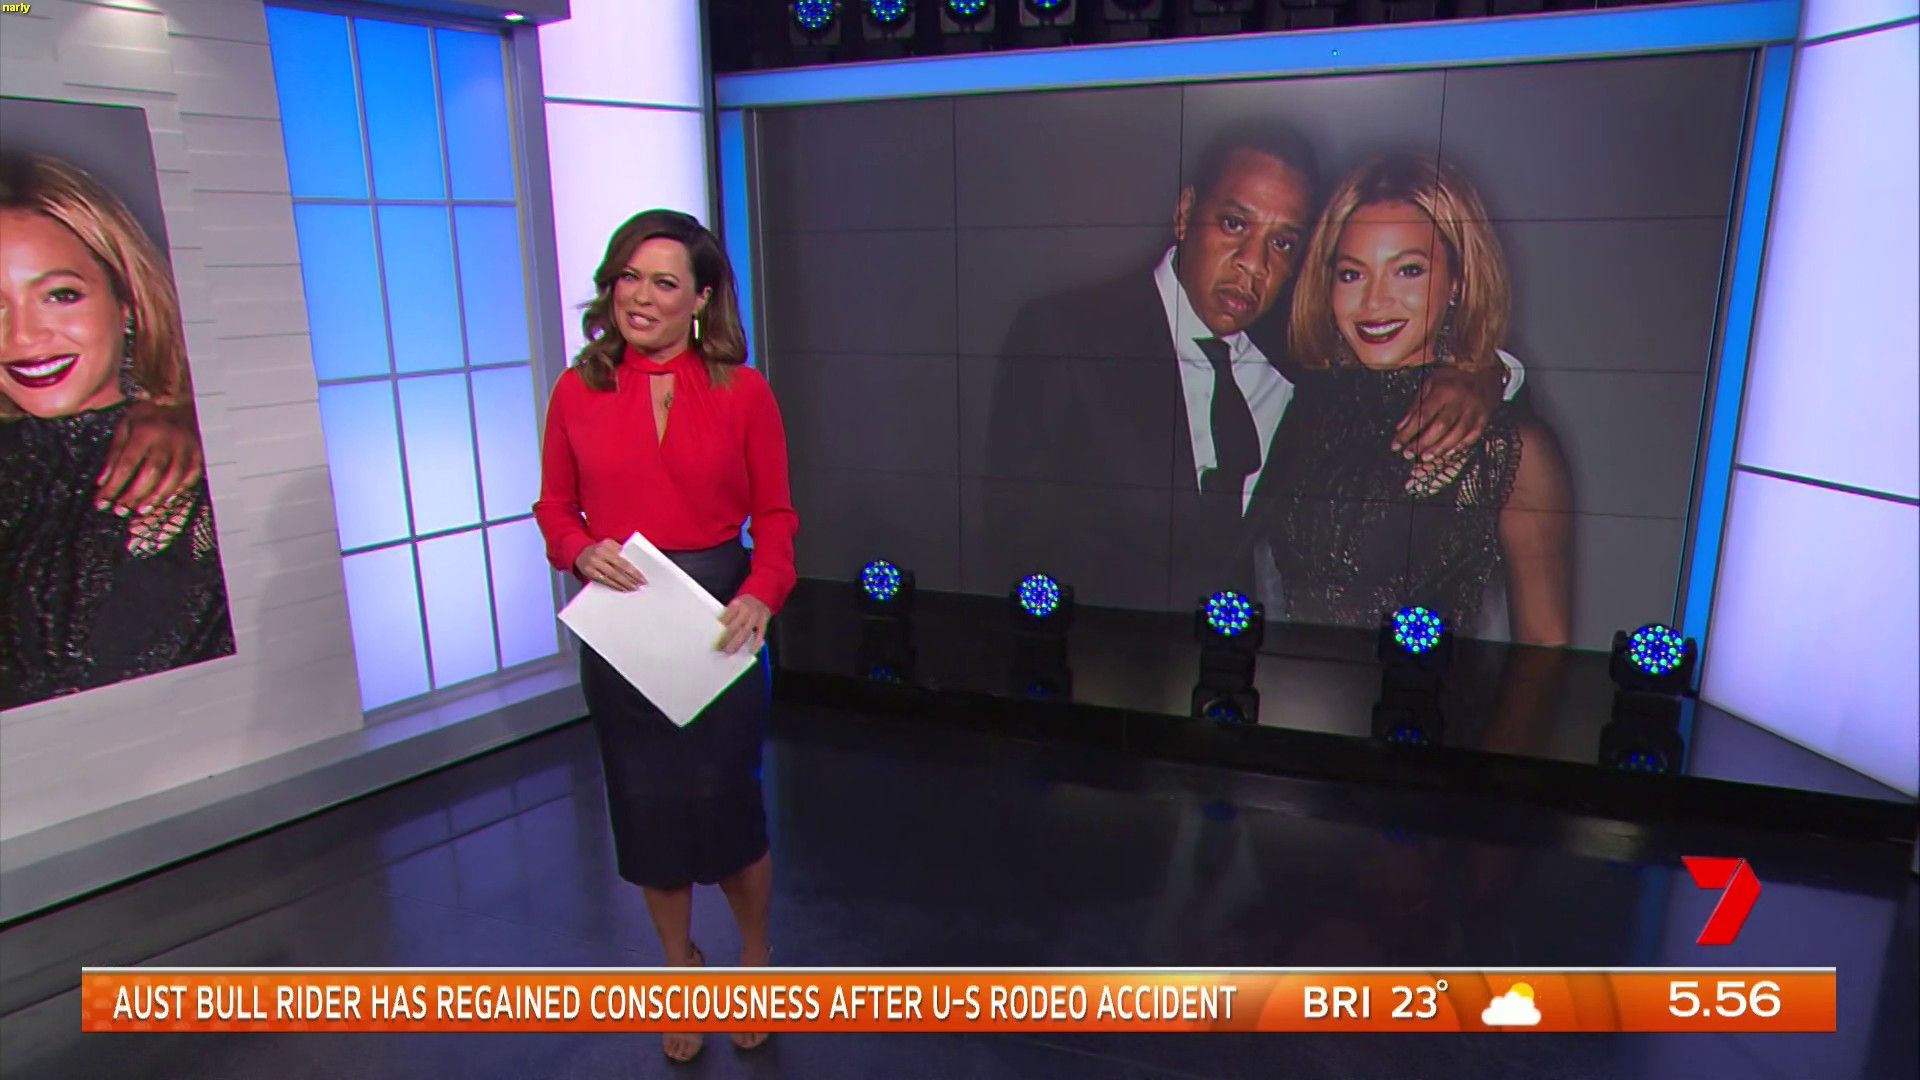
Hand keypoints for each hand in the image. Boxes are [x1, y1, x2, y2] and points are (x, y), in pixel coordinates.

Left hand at [96, 400, 204, 515]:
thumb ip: (114, 453)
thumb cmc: (148, 414)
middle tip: (121, 510)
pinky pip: (191, 476)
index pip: (126, 464)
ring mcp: (186, 447)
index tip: (102, 502)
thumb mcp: (125, 426)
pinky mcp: (198, 453)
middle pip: (151, 473)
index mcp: (146, 431)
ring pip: (173, 478)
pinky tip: (165, 500)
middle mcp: (168, 440)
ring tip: (141, 510)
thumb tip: (103, 480)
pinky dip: (178, 490)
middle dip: (135, 494)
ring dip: (156, 497)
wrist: (178, 399)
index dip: (114, 485)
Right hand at [574, 540, 645, 590]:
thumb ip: (620, 552)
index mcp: (608, 545)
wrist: (580, 552)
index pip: (624, 560)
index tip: (643, 578)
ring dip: (624, 583)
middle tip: (639, 585)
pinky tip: (621, 588)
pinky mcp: (589, 571)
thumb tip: (636, 565)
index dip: (634, 570)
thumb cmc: (600, 550)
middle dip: (631, 578)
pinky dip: (614, 585)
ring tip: (632, 588)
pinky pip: (604, 580)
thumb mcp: (609, 546)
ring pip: (612, 575)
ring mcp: (594, 562)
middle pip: (620, 568)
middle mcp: (600, 552)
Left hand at [716, 595, 770, 653]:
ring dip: (737, 644)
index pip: (725, 620)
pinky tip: (751, 650)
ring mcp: (755, 617)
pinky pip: (760, 635)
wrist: (761, 596)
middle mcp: (746, 611)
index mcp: (736, 605)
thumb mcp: (734, 604)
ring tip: (730, 651)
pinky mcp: (763, 622)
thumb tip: (718, 630)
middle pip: (733, 628)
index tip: (714, 639)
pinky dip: (756, 644)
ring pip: (745, 634)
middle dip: (726, 640)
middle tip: (720, 648)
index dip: (719, 631)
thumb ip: (727, 615)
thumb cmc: (744, 603)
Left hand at [1391, 363, 1501, 461]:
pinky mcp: (1485, 416)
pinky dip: (1460, 446)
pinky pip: (1473, 436)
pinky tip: (1448, 452)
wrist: (1485, 366)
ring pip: (1457, 434)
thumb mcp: (1430, 382)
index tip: (1396, 445)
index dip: (1408, 432)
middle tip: (1409, 454)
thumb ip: (1416, 404)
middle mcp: (1460, 401)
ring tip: (1425, 458)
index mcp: (1444, 390)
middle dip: (1422, 443)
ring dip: (1440, 449)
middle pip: (1440, 427)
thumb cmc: (1453, 375)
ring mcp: (1475, 410)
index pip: (1422, 415)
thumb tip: (1401, 426)